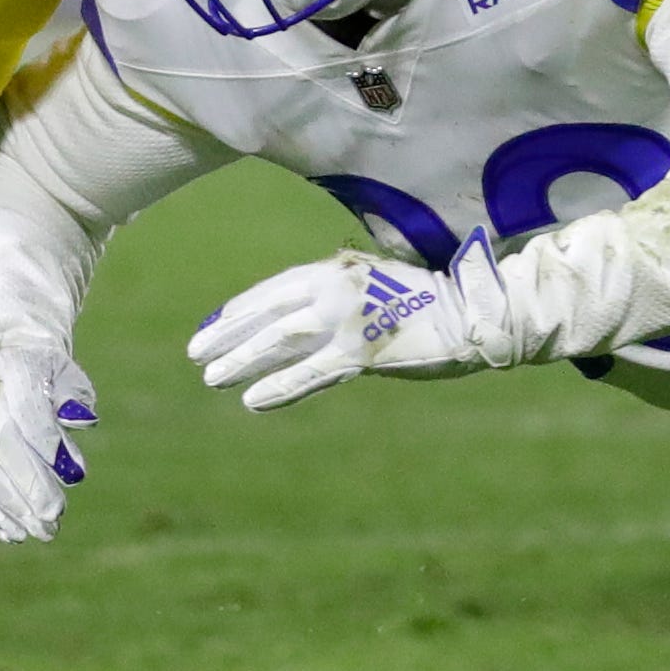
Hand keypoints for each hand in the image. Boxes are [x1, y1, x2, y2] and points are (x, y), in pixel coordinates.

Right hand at [0, 320, 98, 542]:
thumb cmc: (45, 375)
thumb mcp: (67, 376)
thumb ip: (75, 398)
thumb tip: (79, 422)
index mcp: (14, 369)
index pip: (27, 411)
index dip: (48, 446)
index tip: (74, 477)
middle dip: (28, 485)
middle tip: (54, 518)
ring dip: (6, 506)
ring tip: (35, 533)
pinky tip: (9, 531)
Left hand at [189, 232, 535, 411]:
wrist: (473, 312)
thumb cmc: (429, 301)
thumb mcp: (376, 286)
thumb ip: (340, 297)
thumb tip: (301, 321)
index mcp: (339, 270)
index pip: (275, 289)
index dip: (240, 310)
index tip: (211, 327)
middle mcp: (337, 289)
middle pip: (270, 313)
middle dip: (230, 335)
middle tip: (195, 354)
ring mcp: (349, 319)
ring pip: (282, 339)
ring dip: (244, 359)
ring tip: (211, 378)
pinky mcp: (363, 351)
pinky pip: (312, 372)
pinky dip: (280, 385)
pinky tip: (252, 400)